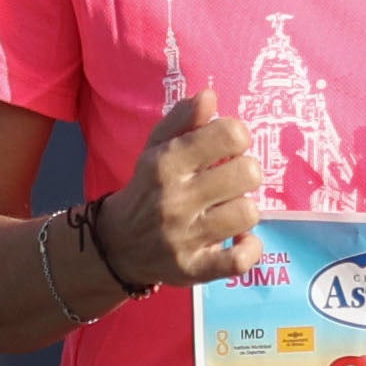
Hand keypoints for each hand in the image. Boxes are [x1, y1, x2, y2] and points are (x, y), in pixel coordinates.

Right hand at [97, 94, 262, 287]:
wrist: (115, 244)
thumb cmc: (148, 188)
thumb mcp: (156, 148)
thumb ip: (182, 119)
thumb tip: (209, 96)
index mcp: (165, 163)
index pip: (229, 135)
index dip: (238, 136)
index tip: (230, 146)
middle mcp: (174, 199)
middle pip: (247, 173)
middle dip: (245, 172)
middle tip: (231, 180)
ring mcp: (184, 237)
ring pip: (247, 213)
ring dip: (245, 209)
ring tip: (229, 209)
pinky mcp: (193, 269)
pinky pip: (240, 261)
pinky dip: (249, 249)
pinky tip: (240, 239)